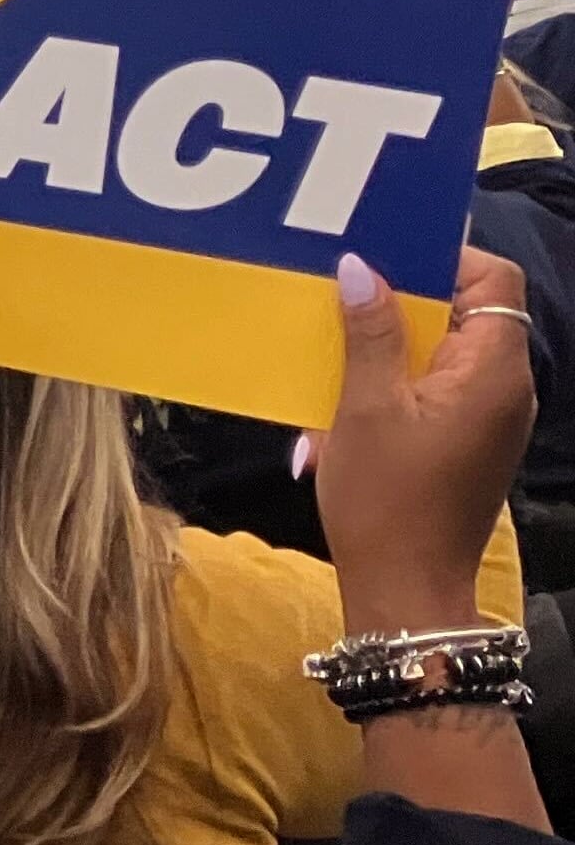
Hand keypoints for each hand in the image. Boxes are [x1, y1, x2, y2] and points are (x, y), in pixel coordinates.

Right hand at [316, 249, 536, 633]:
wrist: (405, 587)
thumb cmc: (384, 500)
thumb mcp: (365, 409)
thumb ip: (370, 334)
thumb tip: (363, 268)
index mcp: (492, 373)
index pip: (494, 281)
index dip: (443, 257)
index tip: (380, 257)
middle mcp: (506, 389)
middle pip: (473, 310)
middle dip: (409, 294)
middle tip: (345, 287)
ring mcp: (491, 417)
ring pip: (452, 346)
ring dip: (398, 334)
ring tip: (339, 333)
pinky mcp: (469, 440)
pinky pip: (443, 382)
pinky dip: (402, 370)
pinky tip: (352, 383)